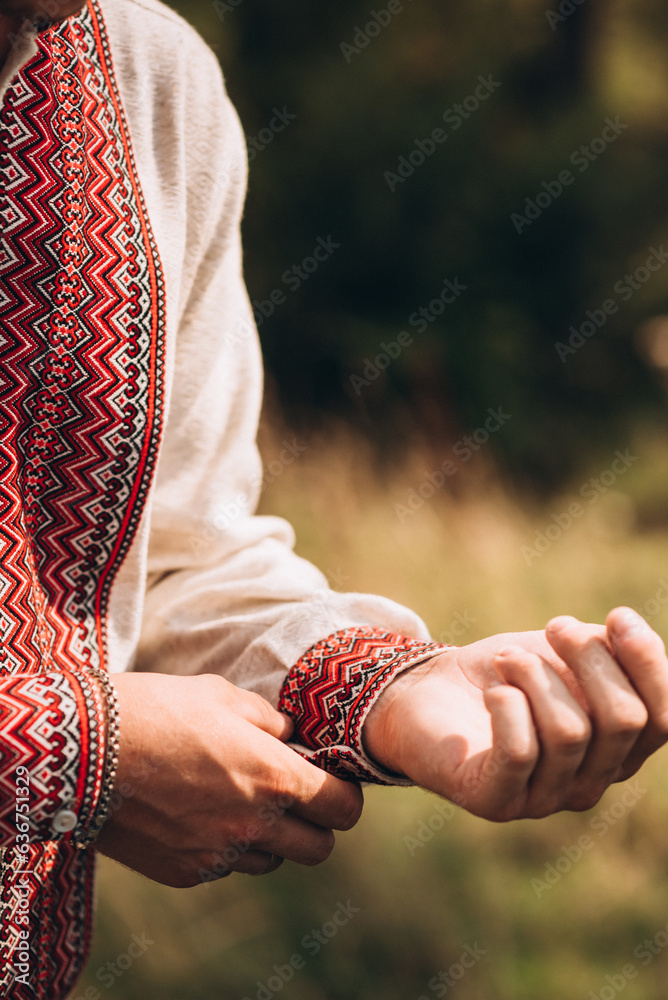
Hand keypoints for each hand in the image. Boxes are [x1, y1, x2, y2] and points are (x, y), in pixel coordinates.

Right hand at [95, 673, 362, 886]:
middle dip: (315, 823)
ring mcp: (219, 855)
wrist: (87, 748)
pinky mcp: (185, 871)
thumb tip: (289, 734)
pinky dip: (225, 847)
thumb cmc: (160, 709)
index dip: (343, 793)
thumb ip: (269, 720)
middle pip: (319, 848)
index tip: (328, 777)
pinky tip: (199, 813)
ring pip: (272, 861)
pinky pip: (225, 867)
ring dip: (269, 838)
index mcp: (275, 778)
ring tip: (238, 799)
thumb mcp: (223, 695)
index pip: (344, 808)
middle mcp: (254, 827)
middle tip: (292, 794)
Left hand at [363, 607, 667, 820]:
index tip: (617, 616)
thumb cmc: (505, 672)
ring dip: (536, 675)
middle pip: (624, 720)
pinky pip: (520, 752)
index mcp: (618, 749)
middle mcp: (591, 782)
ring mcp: (545, 799)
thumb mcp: (566, 652)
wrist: (426, 693)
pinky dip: (508, 706)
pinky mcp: (496, 801)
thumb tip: (628, 631)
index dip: (648, 663)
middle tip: (555, 627)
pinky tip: (494, 691)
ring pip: (570, 731)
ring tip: (507, 659)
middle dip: (590, 659)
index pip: (664, 717)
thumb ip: (610, 650)